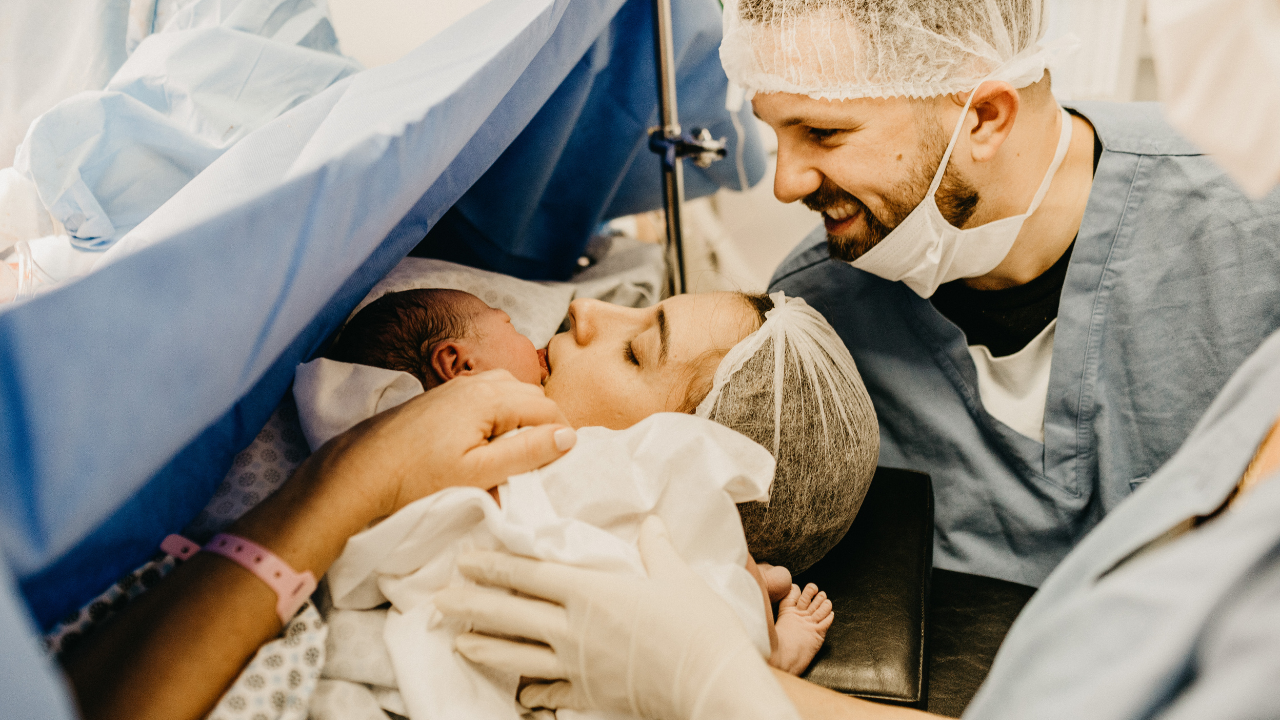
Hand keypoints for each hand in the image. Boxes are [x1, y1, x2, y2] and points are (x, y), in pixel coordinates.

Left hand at [311, 369, 575, 522]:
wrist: (361, 470)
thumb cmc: (418, 476)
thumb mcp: (479, 473)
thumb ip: (526, 452)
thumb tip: (568, 436)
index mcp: (490, 397)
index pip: (547, 407)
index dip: (564, 433)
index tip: (566, 461)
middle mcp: (476, 383)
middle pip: (531, 394)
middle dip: (546, 422)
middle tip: (547, 459)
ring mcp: (456, 387)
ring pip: (510, 391)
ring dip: (523, 415)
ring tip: (522, 450)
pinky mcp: (442, 397)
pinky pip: (488, 394)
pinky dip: (501, 412)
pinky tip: (492, 438)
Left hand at [435, 516, 799, 719]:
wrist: (710, 684)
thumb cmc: (698, 627)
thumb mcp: (677, 577)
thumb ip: (657, 548)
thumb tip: (652, 522)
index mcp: (590, 592)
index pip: (528, 575)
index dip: (493, 566)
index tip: (464, 560)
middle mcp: (573, 629)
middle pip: (510, 614)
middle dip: (471, 605)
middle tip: (438, 600)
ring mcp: (578, 666)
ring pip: (517, 656)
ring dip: (484, 647)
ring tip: (458, 642)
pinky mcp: (590, 695)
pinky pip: (549, 693)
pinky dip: (529, 692)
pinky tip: (517, 694)